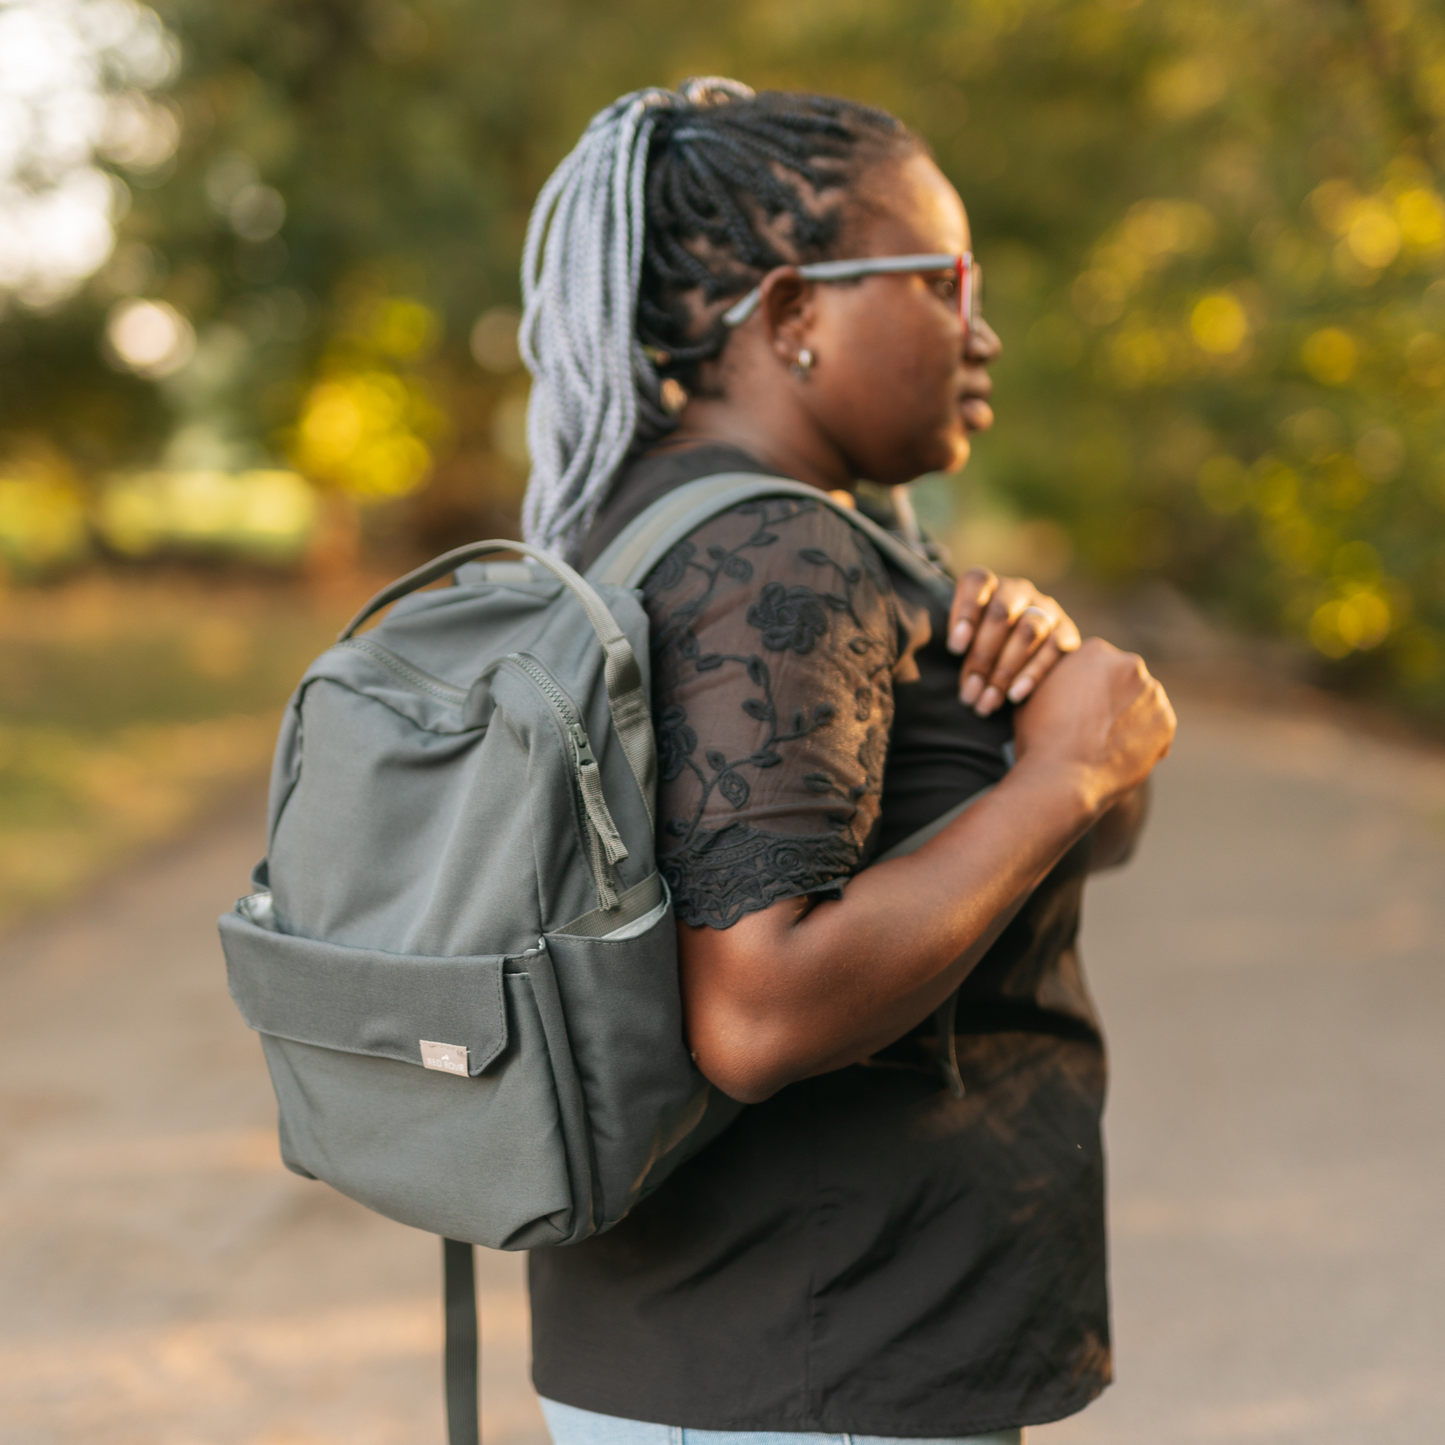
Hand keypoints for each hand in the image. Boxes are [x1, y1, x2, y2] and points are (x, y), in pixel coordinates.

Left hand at [946, 569, 1081, 716]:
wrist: (1019, 651)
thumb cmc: (979, 644)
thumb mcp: (963, 636)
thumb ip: (957, 638)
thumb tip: (957, 650)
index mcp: (989, 584)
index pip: (977, 583)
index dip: (965, 613)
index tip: (955, 649)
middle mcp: (1019, 591)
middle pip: (1001, 614)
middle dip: (982, 655)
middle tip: (970, 689)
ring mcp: (1045, 610)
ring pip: (1028, 632)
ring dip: (1005, 669)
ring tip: (989, 699)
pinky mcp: (1066, 632)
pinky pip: (1053, 650)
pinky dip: (1032, 674)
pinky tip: (1014, 695)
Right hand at [1012, 638, 1175, 813]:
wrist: (1063, 777)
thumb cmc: (1040, 737)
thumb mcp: (1034, 694)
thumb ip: (1056, 679)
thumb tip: (1061, 679)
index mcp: (1095, 651)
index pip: (1095, 665)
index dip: (1084, 688)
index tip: (1076, 707)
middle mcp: (1130, 664)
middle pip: (1122, 680)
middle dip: (1111, 699)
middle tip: (1091, 727)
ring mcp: (1153, 693)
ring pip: (1141, 704)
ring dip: (1128, 718)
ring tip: (1104, 744)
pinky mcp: (1167, 722)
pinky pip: (1155, 729)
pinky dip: (1141, 741)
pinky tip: (1118, 754)